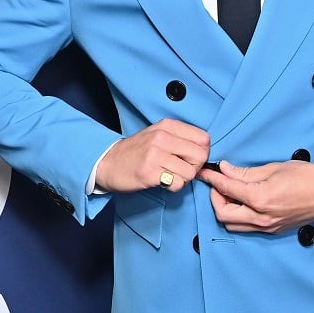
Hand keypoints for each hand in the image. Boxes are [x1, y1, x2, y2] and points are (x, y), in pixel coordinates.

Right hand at [95, 119, 210, 192]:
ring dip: (183, 179)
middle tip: (181, 170)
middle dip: (195, 167)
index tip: (190, 158)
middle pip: (200, 156)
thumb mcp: (158, 134)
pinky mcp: (149, 172)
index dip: (202, 152)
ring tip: (169, 175)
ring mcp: (155, 154)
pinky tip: (162, 181)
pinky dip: (173, 186)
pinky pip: (177, 184)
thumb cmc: (137, 151)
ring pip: (190, 172)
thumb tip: (205, 151)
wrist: (108, 162)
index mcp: (167, 126)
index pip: (204, 138)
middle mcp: (162, 137)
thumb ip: (180, 138)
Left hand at [196, 160, 313, 232]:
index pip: (226, 189)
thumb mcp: (273, 168)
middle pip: (223, 215)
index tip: (204, 172)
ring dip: (225, 210)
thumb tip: (225, 169)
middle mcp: (261, 217)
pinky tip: (242, 203)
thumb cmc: (304, 176)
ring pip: (233, 225)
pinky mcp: (273, 230)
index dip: (211, 179)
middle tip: (218, 184)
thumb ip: (245, 172)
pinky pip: (247, 228)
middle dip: (215, 198)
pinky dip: (238, 217)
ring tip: (230, 194)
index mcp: (260, 198)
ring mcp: (267, 226)